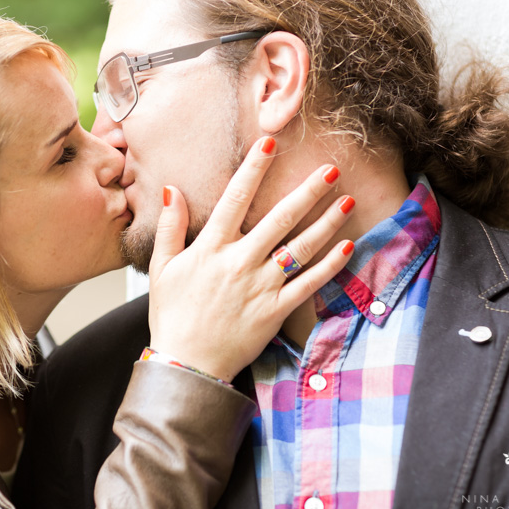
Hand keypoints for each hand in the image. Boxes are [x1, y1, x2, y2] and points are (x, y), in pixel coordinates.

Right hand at [147, 137, 354, 382]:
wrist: (186, 365)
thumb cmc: (172, 316)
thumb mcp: (161, 268)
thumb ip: (170, 227)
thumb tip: (173, 189)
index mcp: (210, 248)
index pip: (235, 198)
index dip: (253, 168)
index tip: (269, 142)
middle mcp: (239, 262)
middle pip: (280, 218)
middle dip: (308, 191)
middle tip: (331, 169)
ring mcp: (261, 287)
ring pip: (301, 248)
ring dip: (327, 222)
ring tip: (346, 199)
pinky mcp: (275, 311)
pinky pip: (309, 284)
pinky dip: (330, 265)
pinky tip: (347, 245)